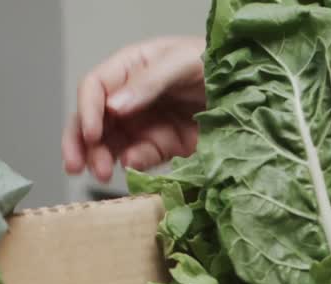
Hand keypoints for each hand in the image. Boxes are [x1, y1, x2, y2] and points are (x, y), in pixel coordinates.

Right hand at [61, 36, 205, 182]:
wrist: (254, 93)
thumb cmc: (219, 64)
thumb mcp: (184, 63)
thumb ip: (150, 81)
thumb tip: (114, 106)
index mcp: (132, 68)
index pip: (96, 87)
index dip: (87, 110)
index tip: (90, 134)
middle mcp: (132, 97)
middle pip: (93, 119)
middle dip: (81, 142)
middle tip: (77, 165)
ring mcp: (145, 123)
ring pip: (110, 143)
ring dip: (100, 159)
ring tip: (101, 173)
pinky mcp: (163, 146)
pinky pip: (139, 158)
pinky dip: (131, 166)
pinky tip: (130, 168)